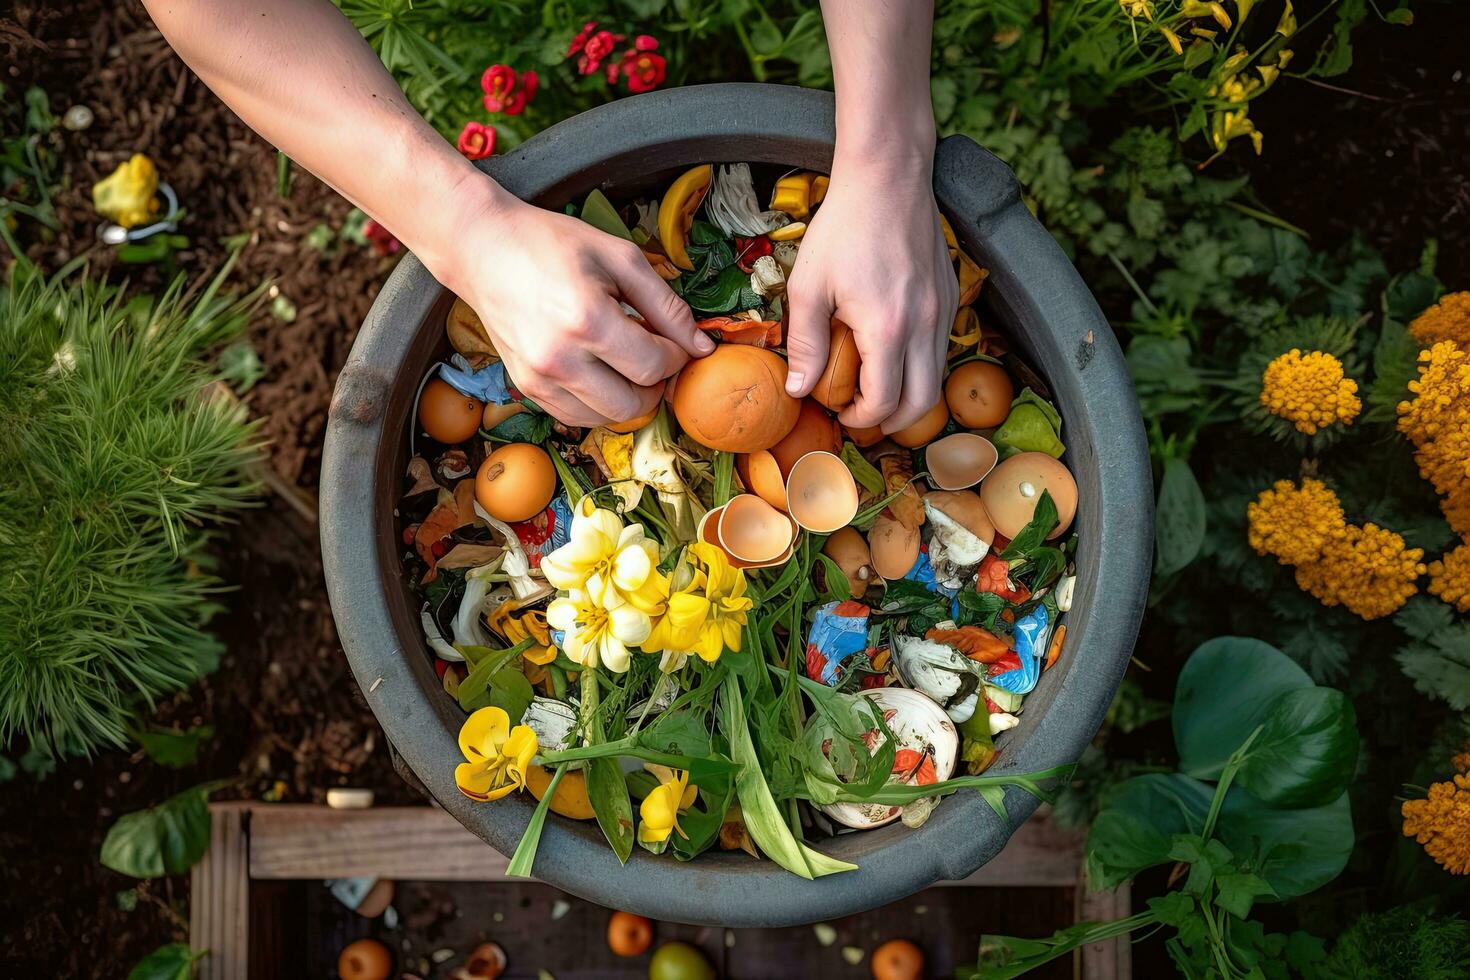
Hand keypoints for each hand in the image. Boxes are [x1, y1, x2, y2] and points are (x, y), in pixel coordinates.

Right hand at [437, 187, 711, 426]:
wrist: (483, 248)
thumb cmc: (552, 243)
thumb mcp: (620, 258)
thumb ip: (666, 304)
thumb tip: (702, 346)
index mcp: (588, 320)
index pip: (655, 364)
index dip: (677, 355)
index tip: (675, 339)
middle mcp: (560, 358)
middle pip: (635, 402)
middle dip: (657, 383)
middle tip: (656, 354)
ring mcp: (539, 378)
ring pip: (608, 418)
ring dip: (630, 397)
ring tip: (627, 362)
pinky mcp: (527, 387)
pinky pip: (577, 418)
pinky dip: (599, 404)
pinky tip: (601, 372)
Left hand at [784, 158, 957, 432]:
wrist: (887, 177)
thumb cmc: (844, 226)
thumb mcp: (808, 285)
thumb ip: (804, 342)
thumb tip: (799, 389)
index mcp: (887, 328)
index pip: (884, 400)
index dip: (861, 418)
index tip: (841, 413)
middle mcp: (924, 325)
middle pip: (922, 402)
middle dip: (894, 422)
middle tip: (865, 417)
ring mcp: (943, 310)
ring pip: (937, 376)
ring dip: (910, 395)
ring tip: (878, 391)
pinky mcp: (951, 295)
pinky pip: (941, 347)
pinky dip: (921, 365)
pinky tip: (893, 354)